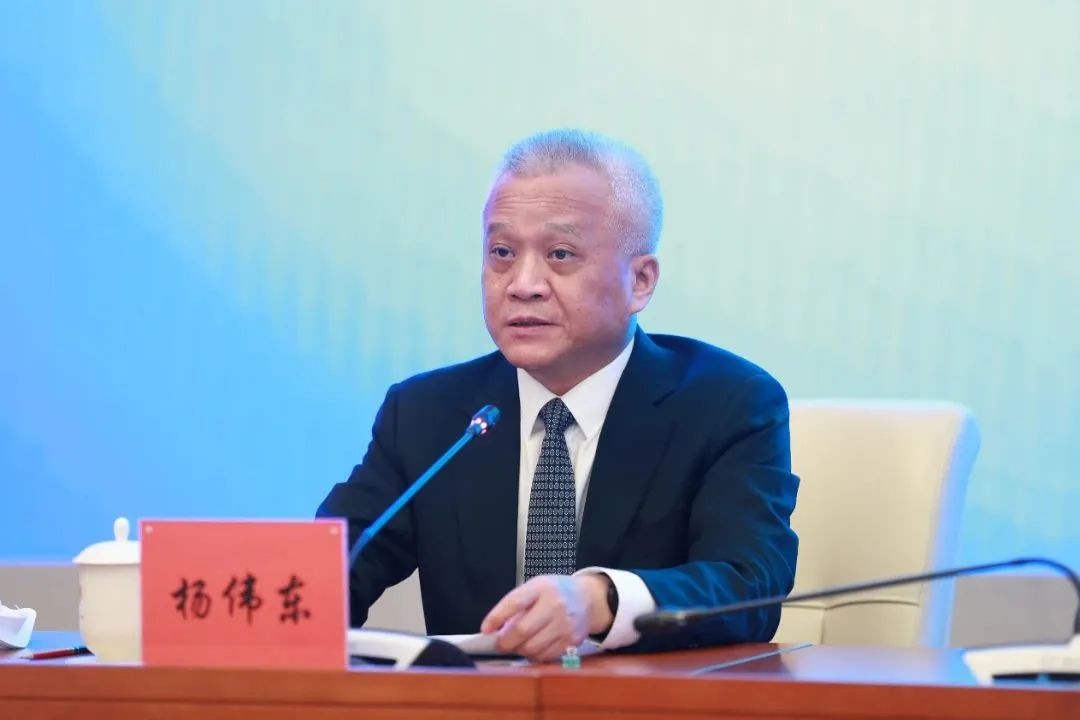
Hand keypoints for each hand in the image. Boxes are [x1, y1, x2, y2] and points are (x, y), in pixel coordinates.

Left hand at [480, 574, 613, 661]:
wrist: (588, 599)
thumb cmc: (555, 592)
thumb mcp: (535, 587)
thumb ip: (516, 604)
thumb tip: (495, 630)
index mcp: (541, 587)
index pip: (514, 602)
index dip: (496, 617)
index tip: (485, 629)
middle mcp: (554, 605)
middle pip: (522, 631)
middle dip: (505, 642)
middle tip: (500, 644)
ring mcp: (564, 624)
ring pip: (532, 648)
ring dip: (519, 650)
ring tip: (519, 644)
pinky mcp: (571, 641)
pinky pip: (545, 656)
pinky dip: (534, 656)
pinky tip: (534, 647)